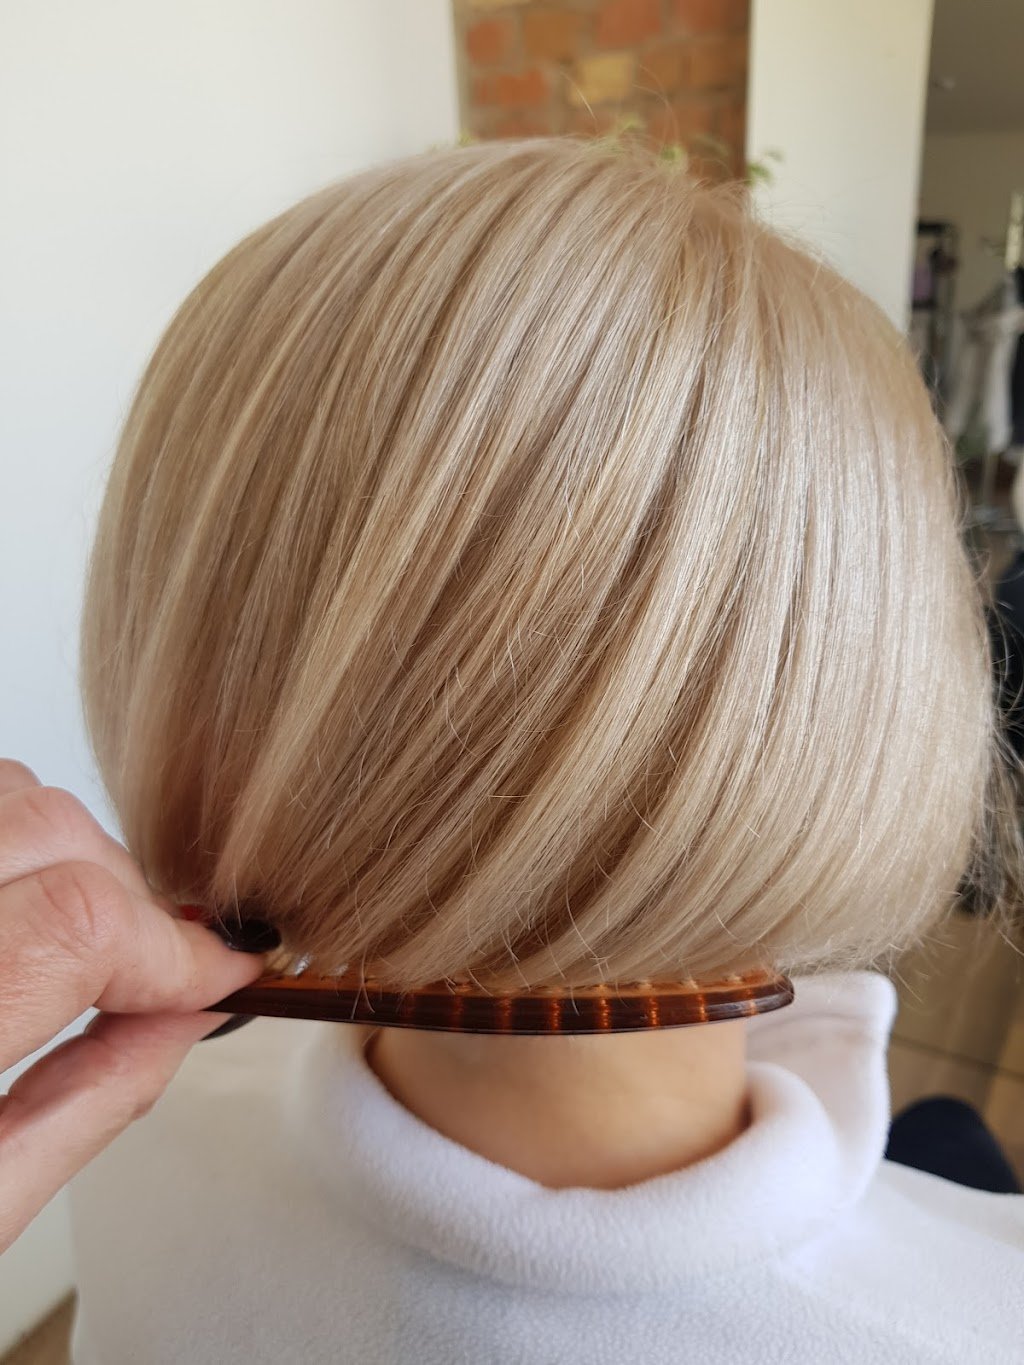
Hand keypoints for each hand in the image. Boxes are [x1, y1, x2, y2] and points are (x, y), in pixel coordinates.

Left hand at [0, 759, 265, 1252]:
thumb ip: (87, 1102)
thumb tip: (189, 1015)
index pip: (75, 924)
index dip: (176, 947)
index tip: (229, 975)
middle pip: (45, 829)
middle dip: (128, 898)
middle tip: (154, 969)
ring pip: (7, 795)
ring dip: (67, 856)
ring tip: (82, 942)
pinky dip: (20, 841)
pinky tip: (24, 912)